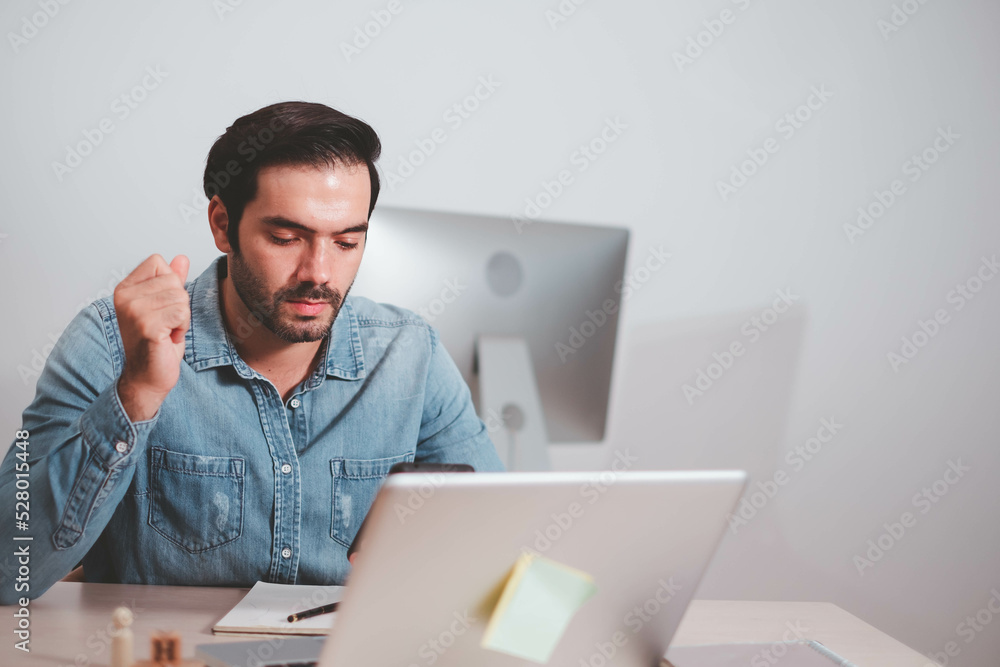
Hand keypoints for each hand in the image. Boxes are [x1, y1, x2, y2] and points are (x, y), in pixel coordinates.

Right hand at [113, 254, 190, 421]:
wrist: (148, 377)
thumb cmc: (156, 342)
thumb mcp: (165, 306)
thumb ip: (171, 281)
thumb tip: (181, 258)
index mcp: (125, 289)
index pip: (158, 262)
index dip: (170, 285)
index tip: (161, 308)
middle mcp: (124, 297)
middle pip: (173, 280)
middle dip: (179, 304)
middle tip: (165, 324)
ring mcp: (134, 311)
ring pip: (180, 297)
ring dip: (181, 318)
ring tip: (166, 332)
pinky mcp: (147, 326)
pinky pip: (182, 313)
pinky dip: (182, 328)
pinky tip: (168, 339)